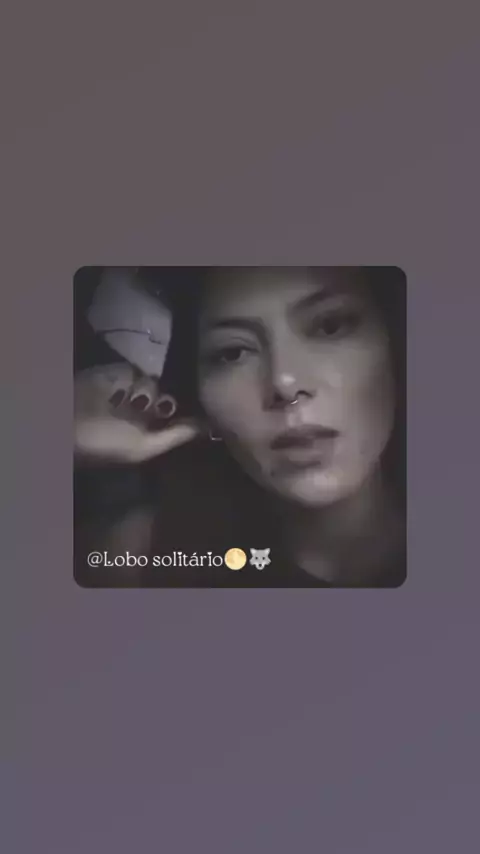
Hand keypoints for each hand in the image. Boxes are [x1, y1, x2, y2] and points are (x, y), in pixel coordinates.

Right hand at [74, 363, 202, 463]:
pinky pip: (139, 372)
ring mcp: (131, 391)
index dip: (190, 415)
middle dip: (168, 404)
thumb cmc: (105, 444)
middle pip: (171, 399)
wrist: (65, 421)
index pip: (180, 420)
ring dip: (148, 394)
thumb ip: (176, 436)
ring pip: (156, 385)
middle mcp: (143, 412)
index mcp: (150, 433)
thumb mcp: (143, 447)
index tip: (201, 410)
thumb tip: (208, 427)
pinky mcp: (118, 374)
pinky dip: (135, 382)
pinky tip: (122, 393)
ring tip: (129, 404)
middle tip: (158, 410)